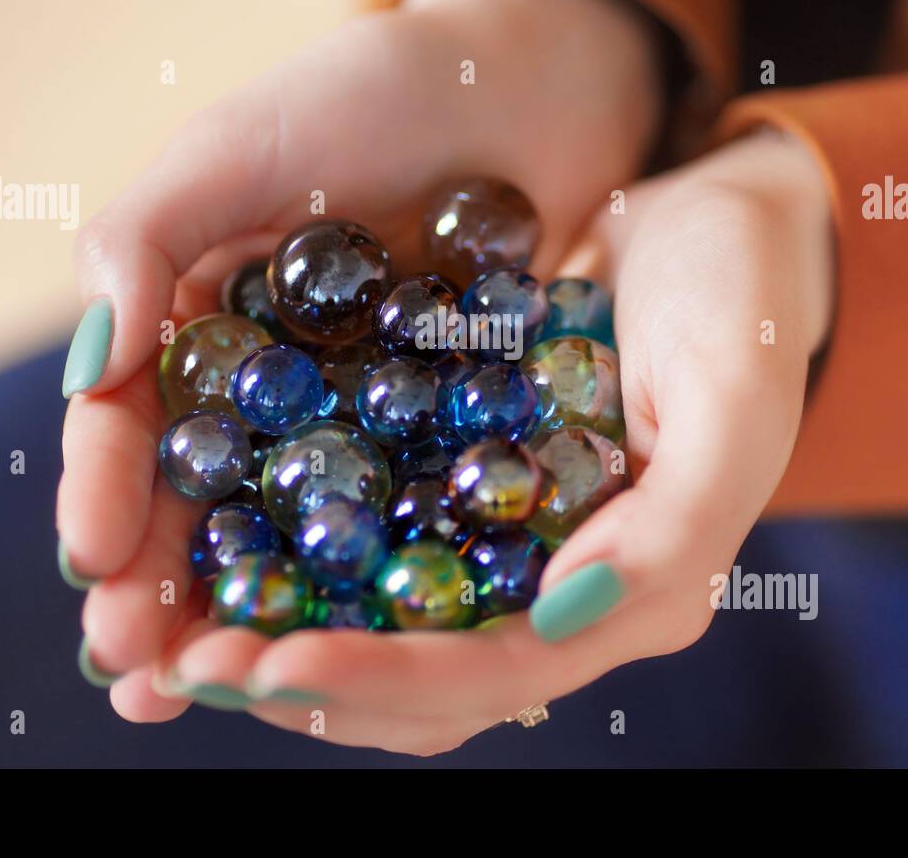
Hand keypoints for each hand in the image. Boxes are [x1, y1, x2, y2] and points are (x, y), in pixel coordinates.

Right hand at [56, 0, 665, 712]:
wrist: (512, 88)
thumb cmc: (364, 92)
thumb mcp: (236, 148)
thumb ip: (144, 240)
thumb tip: (87, 371)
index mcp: (192, 323)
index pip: (129, 424)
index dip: (103, 495)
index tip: (92, 564)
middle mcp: (261, 385)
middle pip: (200, 501)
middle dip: (163, 588)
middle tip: (143, 672)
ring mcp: (347, 418)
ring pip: (289, 528)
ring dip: (256, 609)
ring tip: (229, 685)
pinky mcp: (434, 434)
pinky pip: (396, 511)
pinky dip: (372, 574)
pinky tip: (363, 637)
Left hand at [147, 130, 833, 753]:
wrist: (715, 227)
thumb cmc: (739, 309)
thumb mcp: (732, 406)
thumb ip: (668, 532)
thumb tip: (554, 620)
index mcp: (626, 596)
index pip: (493, 673)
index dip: (381, 677)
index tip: (267, 663)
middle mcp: (554, 591)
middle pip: (418, 680)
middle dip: (300, 678)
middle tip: (180, 666)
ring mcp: (502, 542)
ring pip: (378, 625)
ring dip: (275, 631)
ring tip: (168, 628)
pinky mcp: (459, 485)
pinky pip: (365, 540)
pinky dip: (289, 551)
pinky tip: (209, 531)